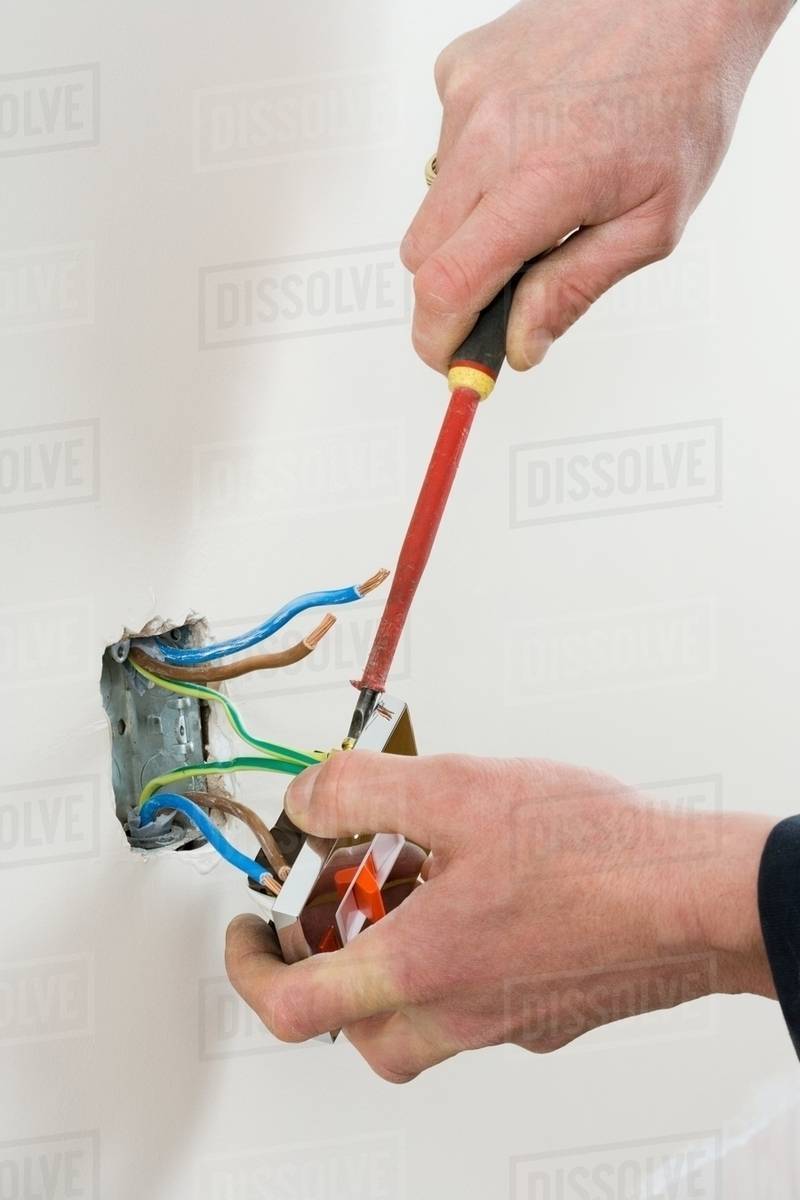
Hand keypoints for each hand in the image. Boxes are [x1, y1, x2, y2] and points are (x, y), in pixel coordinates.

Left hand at [226, 752, 773, 1081]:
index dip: (250, 968)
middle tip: (336, 903)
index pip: (293, 1005)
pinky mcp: (546, 1014)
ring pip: (414, 1017)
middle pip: (353, 1024)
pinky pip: (472, 1000)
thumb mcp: (456, 789)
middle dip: (327, 961)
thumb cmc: (595, 853)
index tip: (249, 928)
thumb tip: (306, 797)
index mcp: (419, 968)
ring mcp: (504, 1023)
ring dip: (390, 956)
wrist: (697, 897)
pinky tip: (481, 888)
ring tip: (414, 875)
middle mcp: (456, 1012)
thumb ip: (363, 790)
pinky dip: (450, 954)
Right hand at [402, 0, 789, 372]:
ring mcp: (466, 94)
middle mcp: (488, 132)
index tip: (450, 358)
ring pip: (433, 204)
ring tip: (541, 191)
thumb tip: (518, 346)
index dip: (438, 338)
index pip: (446, 286)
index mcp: (539, 180)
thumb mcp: (651, 223)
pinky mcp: (459, 67)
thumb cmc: (681, 101)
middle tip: (505, 292)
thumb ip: (573, 290)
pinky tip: (530, 141)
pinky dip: (476, 165)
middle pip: (422, 256)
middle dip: (453, 290)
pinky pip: (443, 147)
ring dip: (471, 223)